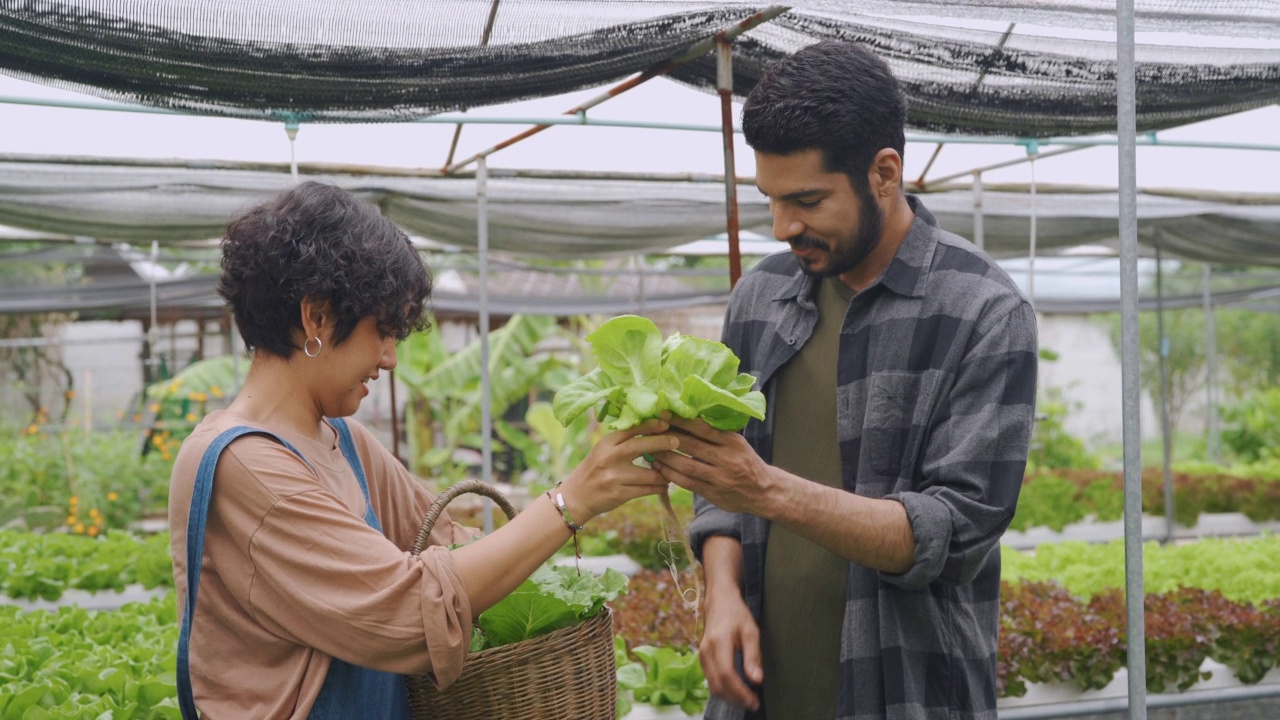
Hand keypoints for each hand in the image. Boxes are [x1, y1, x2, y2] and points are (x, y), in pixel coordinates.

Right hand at [559, 418, 675, 523]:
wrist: (575, 497)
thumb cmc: (594, 470)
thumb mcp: (603, 451)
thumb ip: (623, 442)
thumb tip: (653, 430)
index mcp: (606, 443)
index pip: (631, 429)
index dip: (650, 425)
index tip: (666, 422)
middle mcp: (609, 458)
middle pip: (640, 446)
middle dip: (662, 443)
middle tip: (677, 441)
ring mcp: (614, 477)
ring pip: (649, 473)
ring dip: (664, 473)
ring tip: (671, 471)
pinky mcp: (619, 494)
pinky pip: (647, 490)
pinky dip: (659, 487)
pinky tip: (664, 485)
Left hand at [651, 416, 778, 516]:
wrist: (764, 491)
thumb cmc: (746, 462)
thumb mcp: (737, 443)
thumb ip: (716, 434)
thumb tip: (687, 419)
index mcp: (732, 442)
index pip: (703, 428)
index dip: (681, 421)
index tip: (663, 413)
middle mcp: (727, 459)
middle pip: (692, 446)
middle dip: (668, 438)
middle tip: (650, 431)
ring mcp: (720, 478)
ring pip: (687, 466)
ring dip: (665, 458)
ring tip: (650, 450)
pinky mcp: (713, 493)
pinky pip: (687, 483)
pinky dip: (671, 475)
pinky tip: (659, 468)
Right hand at [700, 585, 762, 711]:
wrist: (719, 600)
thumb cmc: (736, 614)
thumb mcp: (751, 631)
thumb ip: (753, 656)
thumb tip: (756, 680)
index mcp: (719, 643)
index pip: (727, 675)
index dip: (740, 692)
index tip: (754, 700)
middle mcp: (706, 651)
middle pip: (718, 684)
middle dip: (735, 698)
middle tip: (752, 703)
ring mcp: (702, 655)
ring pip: (713, 685)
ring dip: (729, 696)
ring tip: (746, 698)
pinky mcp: (702, 658)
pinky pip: (711, 680)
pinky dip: (723, 689)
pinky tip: (736, 689)